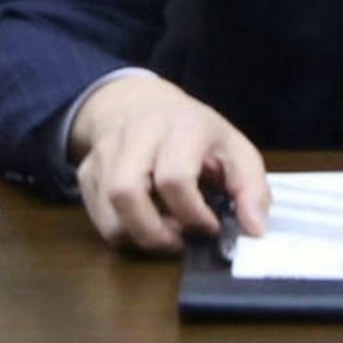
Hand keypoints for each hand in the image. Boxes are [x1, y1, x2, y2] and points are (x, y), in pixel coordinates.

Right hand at [65, 74, 264, 254]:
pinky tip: (144, 224)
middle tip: (180, 239)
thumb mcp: (234, 149)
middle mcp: (136, 134)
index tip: (210, 227)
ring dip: (137, 235)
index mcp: (180, 126)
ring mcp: (106, 151)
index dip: (193, 215)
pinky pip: (95, 215)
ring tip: (163, 235)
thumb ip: (251, 188)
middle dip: (155, 231)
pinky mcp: (87, 169)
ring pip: (108, 208)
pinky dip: (120, 231)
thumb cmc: (194, 133)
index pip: (174, 178)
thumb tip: (254, 229)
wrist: (140, 103)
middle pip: (126, 191)